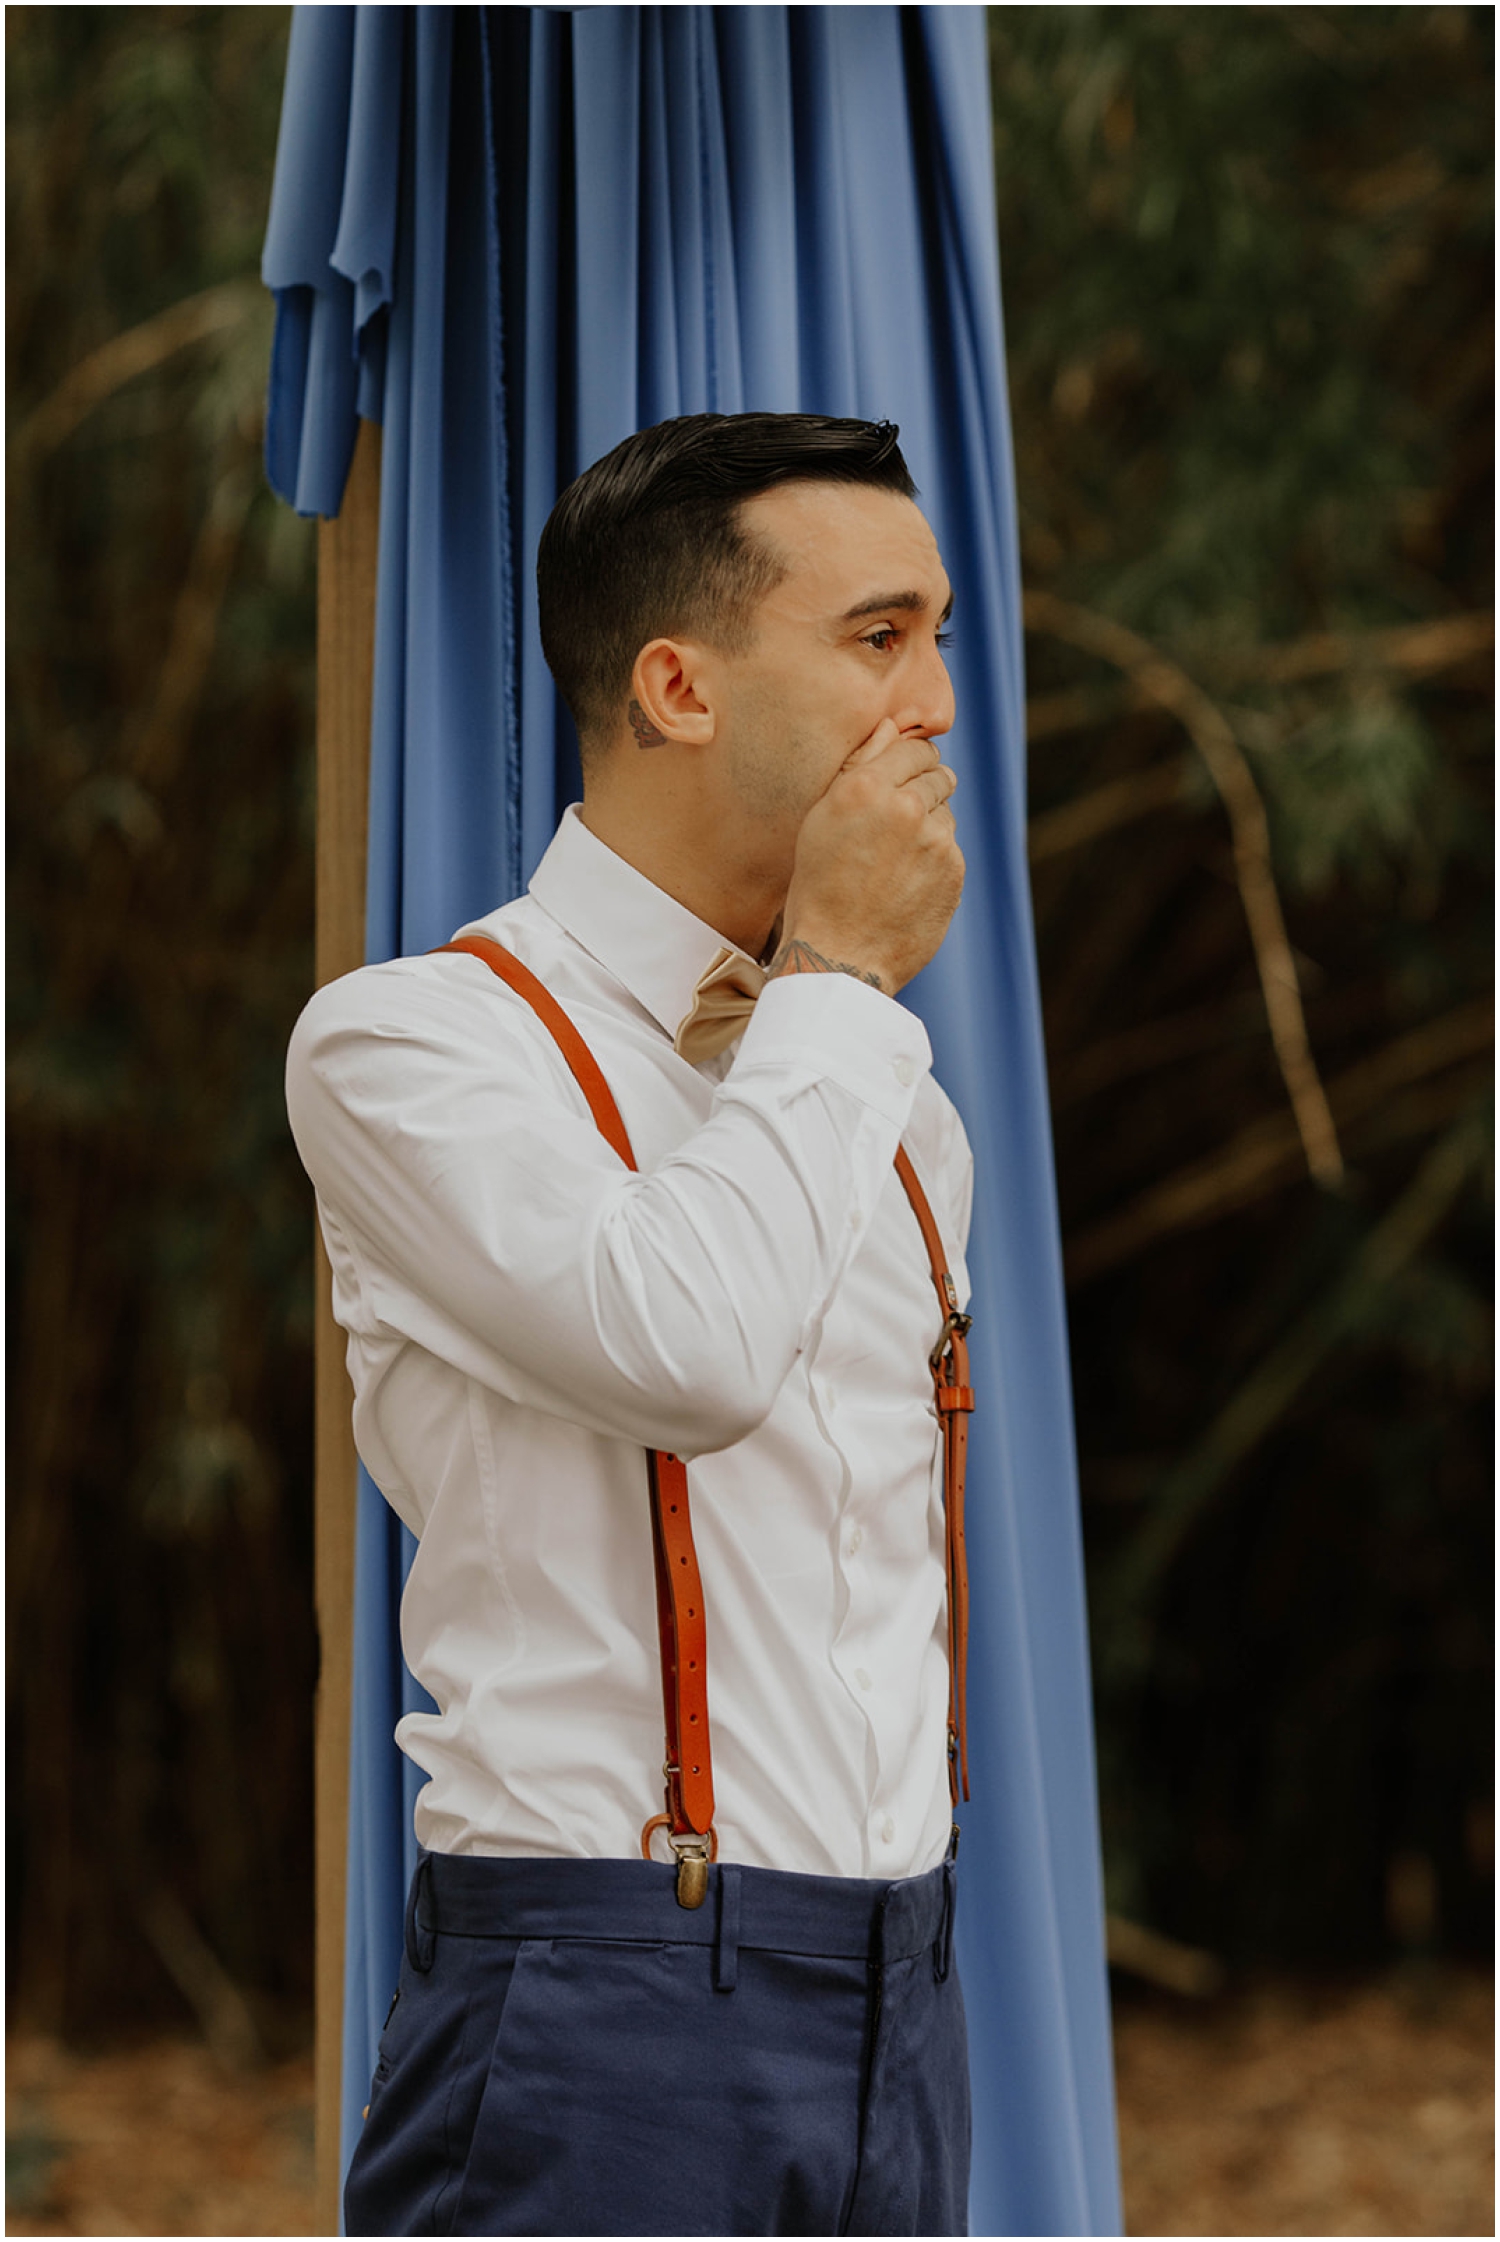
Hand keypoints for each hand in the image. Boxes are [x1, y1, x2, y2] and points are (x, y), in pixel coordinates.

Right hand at [768, 718, 962, 994]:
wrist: (839, 957)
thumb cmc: (817, 888)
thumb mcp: (820, 820)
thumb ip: (859, 766)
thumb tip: (893, 726)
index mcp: (866, 787)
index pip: (914, 747)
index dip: (911, 760)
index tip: (903, 775)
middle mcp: (906, 806)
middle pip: (938, 775)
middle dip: (923, 789)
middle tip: (898, 821)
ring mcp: (936, 839)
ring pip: (946, 813)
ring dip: (929, 826)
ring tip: (895, 859)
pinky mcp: (954, 870)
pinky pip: (950, 849)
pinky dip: (935, 860)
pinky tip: (906, 882)